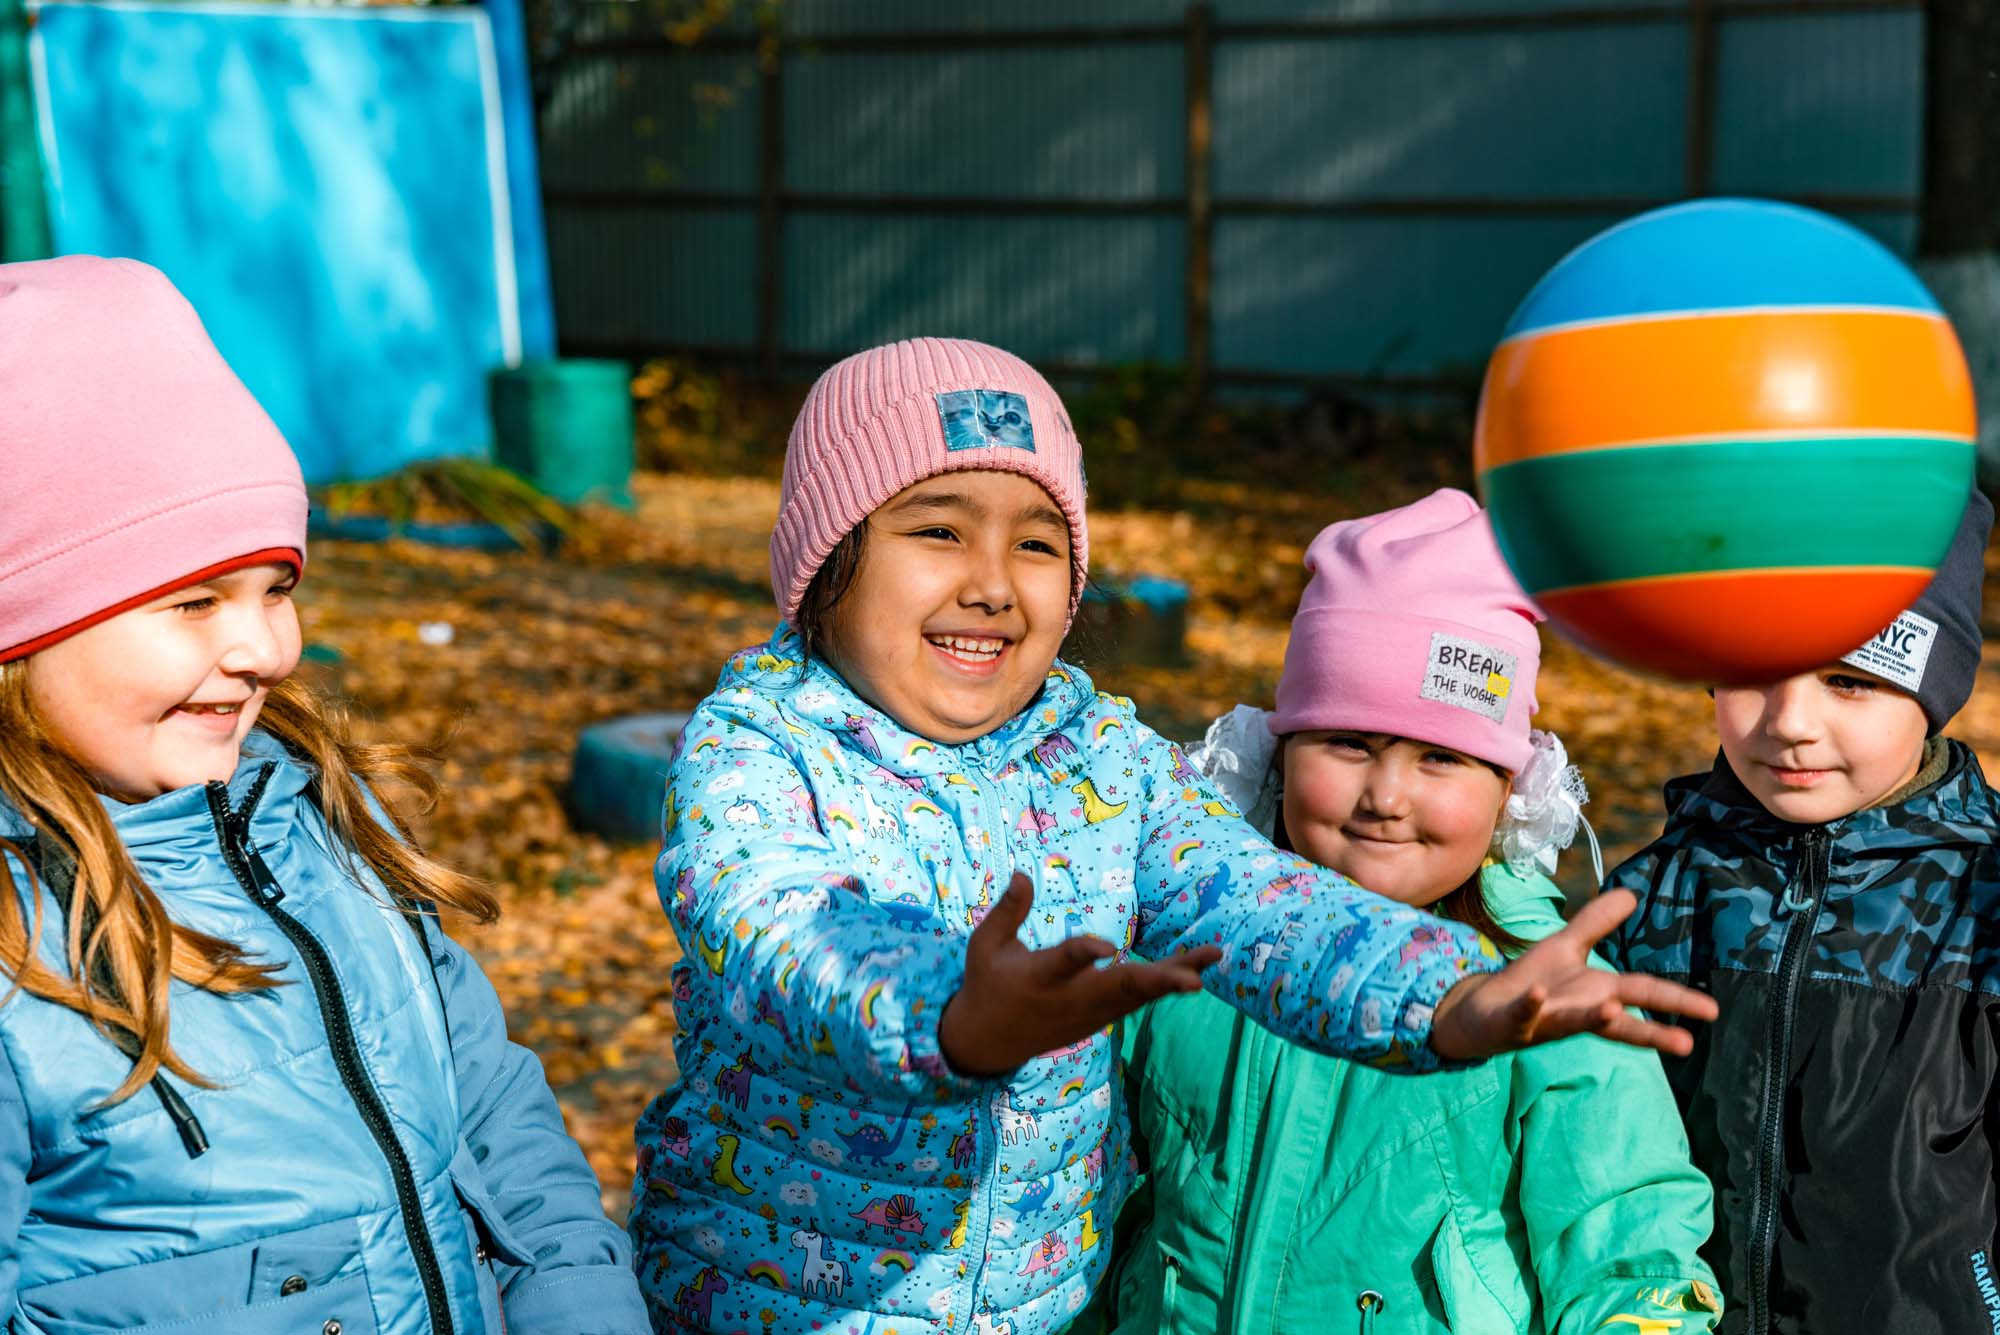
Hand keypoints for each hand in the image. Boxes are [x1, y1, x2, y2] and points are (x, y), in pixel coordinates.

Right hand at [938, 873, 1223, 1076]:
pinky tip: (1199, 965)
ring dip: (1176, 977)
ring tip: (1213, 955)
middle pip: (1119, 990)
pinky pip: (1139, 999)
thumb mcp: (985, 946)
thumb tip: (1025, 873)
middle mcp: (1072, 998)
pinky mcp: (1102, 1018)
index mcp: (1040, 978)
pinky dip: (1168, 983)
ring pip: (1138, 995)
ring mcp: (1091, 1013)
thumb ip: (1009, 911)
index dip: (1084, 954)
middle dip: (1157, 984)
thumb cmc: (987, 984)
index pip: (1064, 964)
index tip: (1106, 947)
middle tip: (1193, 981)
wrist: (989, 1043)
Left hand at [1430, 888, 1717, 1060]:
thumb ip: (1596, 922)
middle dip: (1652, 1030)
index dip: (1676, 1000)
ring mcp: (1547, 1019)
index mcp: (1595, 993)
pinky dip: (1532, 1006)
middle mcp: (1577, 1010)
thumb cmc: (1534, 982)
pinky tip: (1539, 995)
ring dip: (1593, 1017)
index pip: (1641, 993)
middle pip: (1619, 1020)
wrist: (1484, 1010)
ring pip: (1574, 1021)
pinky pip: (1524, 1014)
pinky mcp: (1514, 1020)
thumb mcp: (1567, 946)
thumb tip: (1631, 895)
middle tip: (1688, 1044)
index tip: (1713, 1011)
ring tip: (1613, 1012)